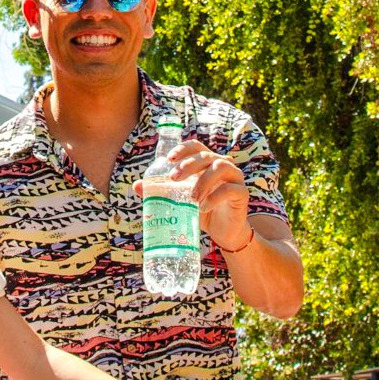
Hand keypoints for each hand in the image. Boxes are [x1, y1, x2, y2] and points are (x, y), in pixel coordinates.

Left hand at [136, 139, 253, 250]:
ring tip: (191, 197)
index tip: (169, 159)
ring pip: (220, 167)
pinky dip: (214, 197)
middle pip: (206, 155)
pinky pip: (230, 189)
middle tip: (174, 178)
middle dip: (189, 164)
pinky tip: (203, 208)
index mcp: (207, 164)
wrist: (224, 233)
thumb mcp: (181, 201)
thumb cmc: (203, 212)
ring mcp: (235, 178)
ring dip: (203, 180)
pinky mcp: (242, 194)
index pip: (196, 147)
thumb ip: (162, 192)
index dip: (184, 148)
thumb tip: (136, 186)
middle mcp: (222, 166)